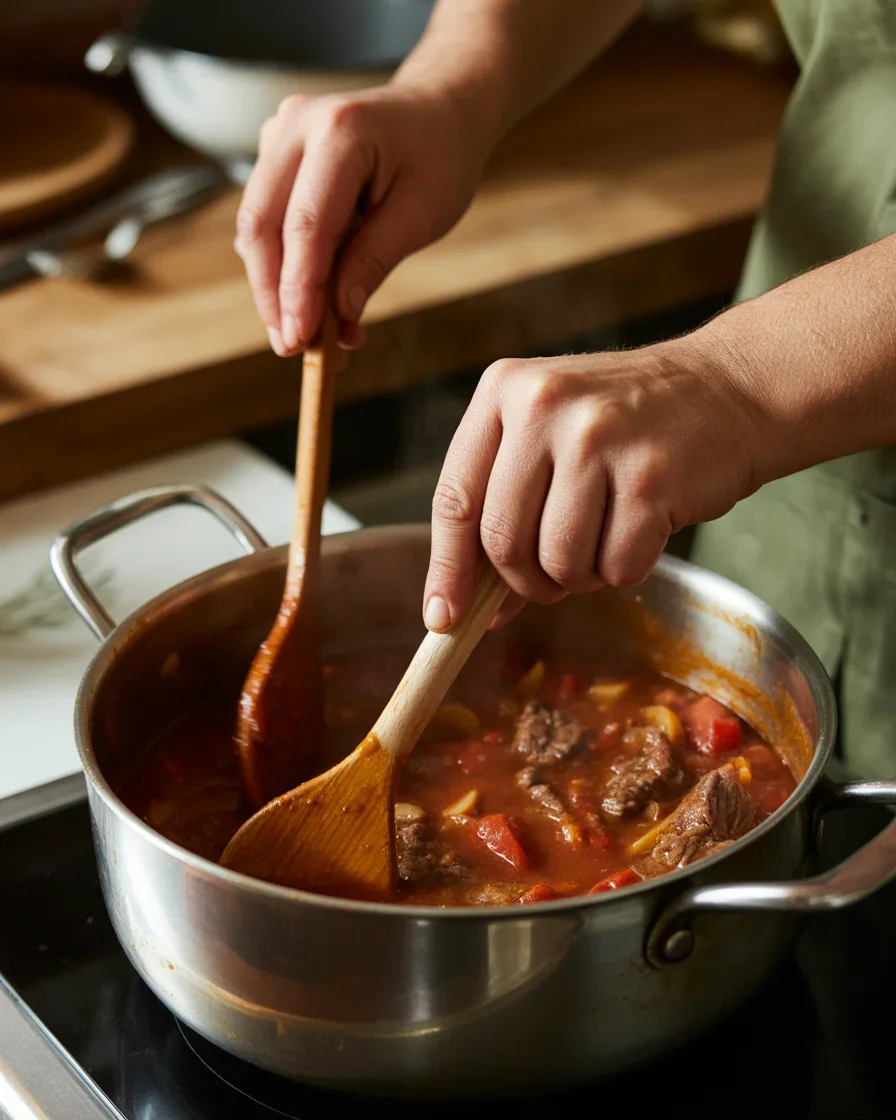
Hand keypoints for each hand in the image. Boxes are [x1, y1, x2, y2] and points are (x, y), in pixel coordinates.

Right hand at [235, 85, 490, 356]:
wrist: (436, 112)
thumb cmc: (439, 159)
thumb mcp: (422, 214)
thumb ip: (374, 261)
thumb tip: (339, 314)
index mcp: (341, 131)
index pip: (305, 224)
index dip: (298, 289)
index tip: (301, 340)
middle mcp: (297, 125)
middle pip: (262, 225)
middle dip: (273, 295)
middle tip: (294, 349)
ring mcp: (278, 136)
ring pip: (255, 227)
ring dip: (275, 288)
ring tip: (308, 337)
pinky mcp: (275, 156)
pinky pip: (266, 221)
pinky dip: (282, 266)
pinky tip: (308, 304)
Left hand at [422, 338, 761, 630]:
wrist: (727, 388)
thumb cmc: (626, 423)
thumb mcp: (549, 435)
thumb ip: (503, 505)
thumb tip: (462, 607)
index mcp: (504, 391)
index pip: (455, 499)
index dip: (447, 568)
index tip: (443, 616)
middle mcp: (544, 407)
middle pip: (502, 541)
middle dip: (526, 580)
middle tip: (554, 574)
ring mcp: (599, 439)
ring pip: (558, 562)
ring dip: (580, 575)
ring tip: (605, 536)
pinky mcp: (652, 477)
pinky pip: (617, 568)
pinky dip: (627, 568)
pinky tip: (643, 528)